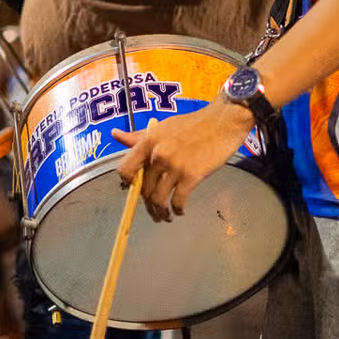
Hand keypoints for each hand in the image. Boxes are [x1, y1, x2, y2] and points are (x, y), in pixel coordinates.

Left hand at [112, 98, 253, 221]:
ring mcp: (175, 166)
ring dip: (160, 213)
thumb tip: (115, 135)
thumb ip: (138, 136)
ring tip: (165, 217)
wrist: (223, 121)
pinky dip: (177, 210)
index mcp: (149, 141)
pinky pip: (178, 201)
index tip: (134, 190)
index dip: (128, 184)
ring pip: (158, 199)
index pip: (125, 169)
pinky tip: (180, 211)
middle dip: (148, 204)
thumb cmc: (194, 123)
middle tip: (154, 210)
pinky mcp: (192, 175)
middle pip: (144, 189)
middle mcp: (158, 154)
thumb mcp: (163, 127)